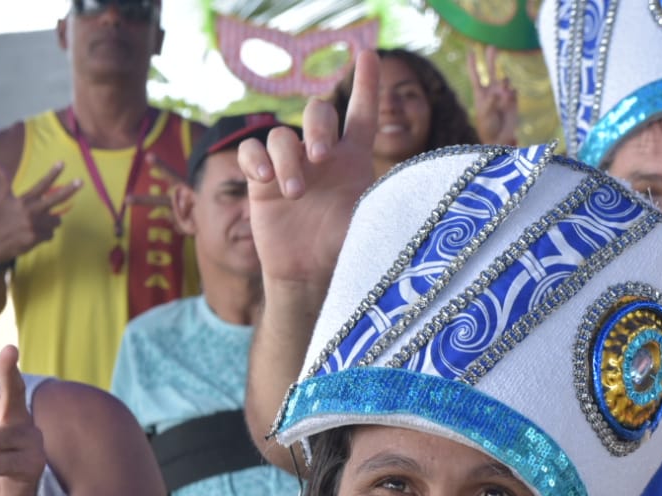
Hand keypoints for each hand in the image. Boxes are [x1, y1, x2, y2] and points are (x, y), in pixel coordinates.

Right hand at [0, 160, 81, 264]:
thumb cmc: (0, 220)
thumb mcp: (1, 199)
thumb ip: (2, 181)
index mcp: (23, 200)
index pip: (41, 185)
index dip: (52, 173)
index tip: (62, 163)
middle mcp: (29, 210)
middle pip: (55, 199)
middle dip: (69, 190)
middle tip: (81, 181)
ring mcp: (33, 224)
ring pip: (56, 221)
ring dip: (49, 224)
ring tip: (34, 226)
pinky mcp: (35, 237)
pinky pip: (51, 235)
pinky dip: (44, 236)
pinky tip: (32, 237)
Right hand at [236, 51, 378, 290]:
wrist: (308, 274)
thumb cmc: (343, 249)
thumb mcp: (369, 221)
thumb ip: (380, 198)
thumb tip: (411, 192)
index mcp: (353, 159)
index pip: (360, 113)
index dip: (366, 83)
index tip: (368, 54)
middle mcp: (321, 156)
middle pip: (317, 111)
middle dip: (317, 125)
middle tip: (321, 157)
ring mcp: (290, 165)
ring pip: (281, 134)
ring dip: (287, 159)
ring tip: (295, 193)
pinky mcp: (261, 179)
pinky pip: (251, 149)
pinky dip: (255, 159)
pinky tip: (265, 181)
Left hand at [472, 46, 519, 144]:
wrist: (500, 139)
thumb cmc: (488, 128)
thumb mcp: (485, 115)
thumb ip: (491, 101)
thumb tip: (498, 90)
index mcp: (480, 94)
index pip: (475, 75)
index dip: (472, 63)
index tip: (471, 50)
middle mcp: (491, 91)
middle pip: (491, 70)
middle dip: (491, 58)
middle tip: (492, 46)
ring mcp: (502, 94)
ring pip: (504, 79)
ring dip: (504, 84)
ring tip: (503, 94)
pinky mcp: (513, 99)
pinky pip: (513, 90)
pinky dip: (511, 94)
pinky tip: (508, 102)